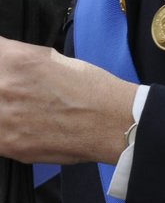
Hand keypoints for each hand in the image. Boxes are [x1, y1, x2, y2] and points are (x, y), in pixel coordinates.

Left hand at [0, 39, 135, 163]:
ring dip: (4, 108)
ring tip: (22, 110)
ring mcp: (2, 118)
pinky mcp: (7, 144)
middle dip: (4, 87)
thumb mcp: (50, 58)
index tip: (6, 72)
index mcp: (14, 59)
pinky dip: (5, 129)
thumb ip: (15, 58)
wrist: (114, 124)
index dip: (2, 63)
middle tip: (18, 92)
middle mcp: (3, 86)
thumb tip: (1, 60)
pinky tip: (21, 126)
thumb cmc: (92, 89)